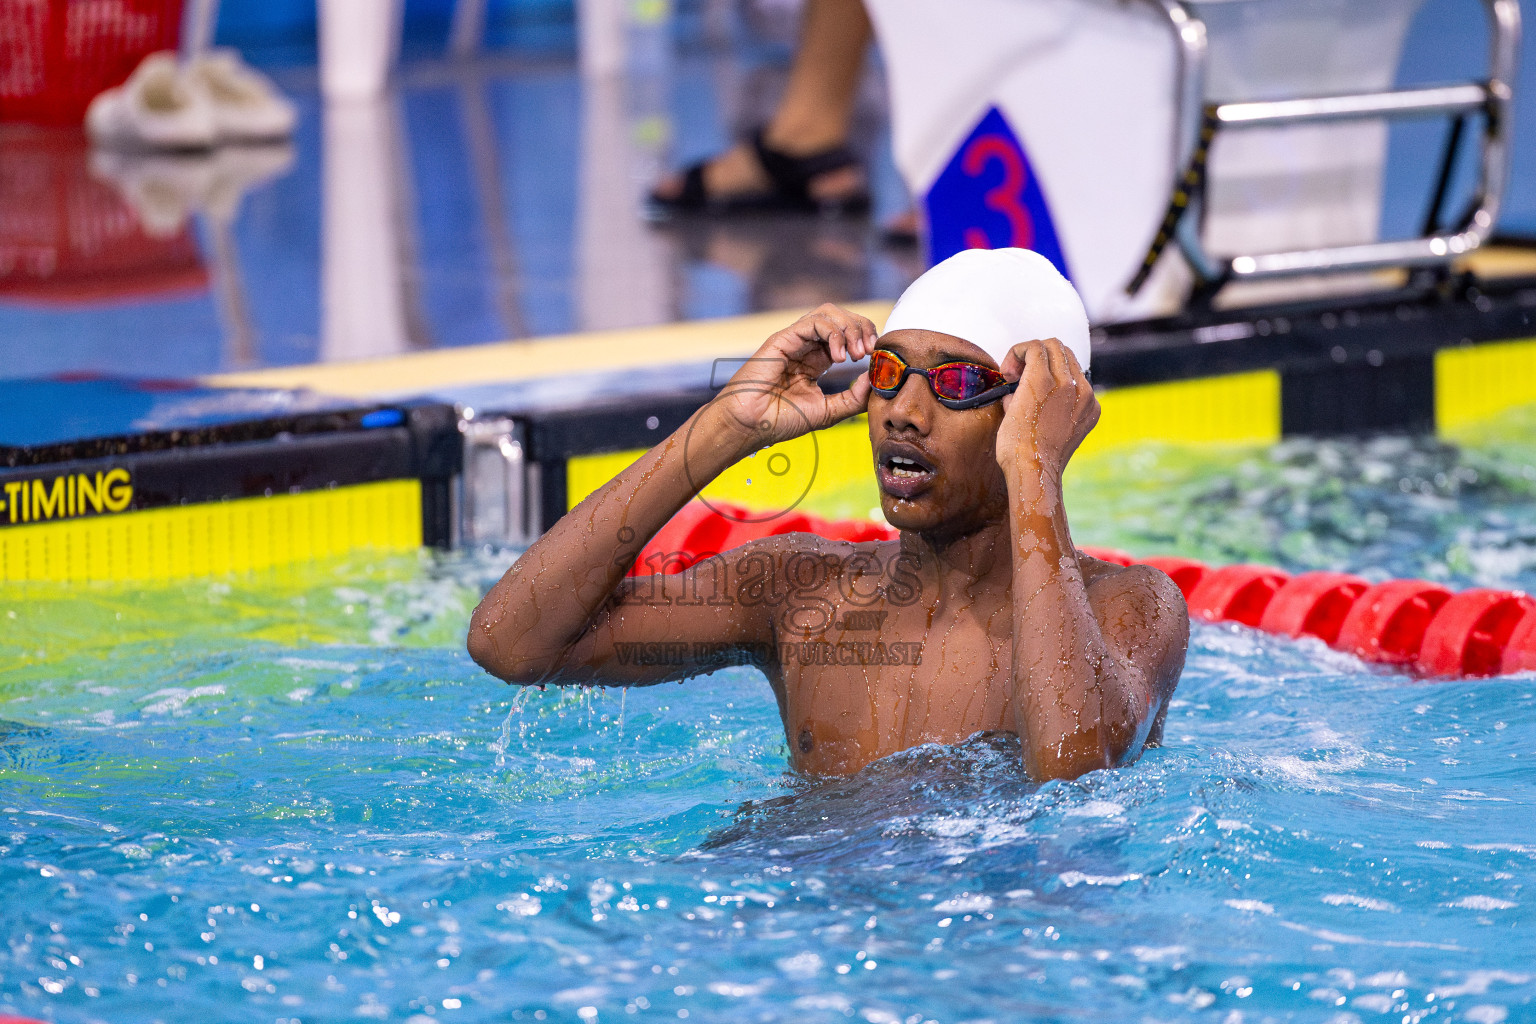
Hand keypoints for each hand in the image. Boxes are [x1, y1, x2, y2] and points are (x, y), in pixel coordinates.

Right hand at [709, 303, 875, 449]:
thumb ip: (854, 398)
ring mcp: (793, 340)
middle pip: (841, 318)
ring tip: (855, 354)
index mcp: (816, 360)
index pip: (848, 335)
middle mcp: (805, 346)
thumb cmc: (780, 421)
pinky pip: (813, 322)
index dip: (865, 338)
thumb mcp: (829, 412)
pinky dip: (833, 333)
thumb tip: (876, 378)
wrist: (749, 426)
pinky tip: (839, 356)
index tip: (875, 356)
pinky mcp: (782, 339)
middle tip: (868, 352)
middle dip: (861, 328)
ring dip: (849, 328)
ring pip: (828, 313)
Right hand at [995, 337, 1098, 478]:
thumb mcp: (1007, 406)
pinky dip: (1068, 385)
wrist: (1036, 471)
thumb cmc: (1015, 445)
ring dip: (1053, 366)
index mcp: (1042, 380)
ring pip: (1072, 362)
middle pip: (1056, 347)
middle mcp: (1068, 384)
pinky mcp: (1093, 409)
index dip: (1017, 353)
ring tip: (1039, 386)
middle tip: (1022, 372)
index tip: (1011, 370)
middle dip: (1036, 354)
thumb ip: (1018, 385)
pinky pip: (1082, 384)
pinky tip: (1054, 402)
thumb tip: (1021, 382)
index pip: (1035, 346)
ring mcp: (1085, 396)